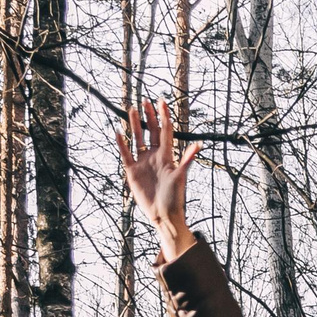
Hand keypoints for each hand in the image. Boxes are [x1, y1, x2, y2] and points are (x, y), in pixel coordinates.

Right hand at [114, 99, 200, 262]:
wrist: (163, 215)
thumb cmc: (175, 198)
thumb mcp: (181, 177)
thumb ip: (187, 159)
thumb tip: (199, 144)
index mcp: (167, 155)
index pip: (165, 131)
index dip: (163, 116)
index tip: (161, 101)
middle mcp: (155, 156)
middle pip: (151, 131)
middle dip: (149, 116)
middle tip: (145, 101)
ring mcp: (143, 163)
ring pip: (138, 139)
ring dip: (135, 125)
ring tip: (131, 110)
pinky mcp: (133, 172)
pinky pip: (126, 154)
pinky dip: (122, 143)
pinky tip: (117, 132)